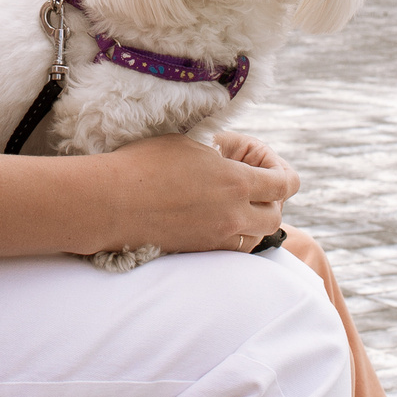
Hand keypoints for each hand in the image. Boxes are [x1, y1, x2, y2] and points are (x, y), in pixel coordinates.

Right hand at [89, 132, 296, 255]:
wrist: (111, 202)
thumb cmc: (144, 164)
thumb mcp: (188, 144)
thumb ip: (220, 155)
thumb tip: (230, 159)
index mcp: (236, 182)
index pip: (285, 183)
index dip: (282, 172)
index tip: (268, 166)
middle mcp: (234, 215)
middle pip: (276, 215)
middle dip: (271, 199)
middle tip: (253, 186)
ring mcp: (217, 238)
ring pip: (257, 237)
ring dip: (254, 221)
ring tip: (235, 204)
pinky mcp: (200, 252)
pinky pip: (233, 249)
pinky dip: (235, 236)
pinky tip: (218, 220)